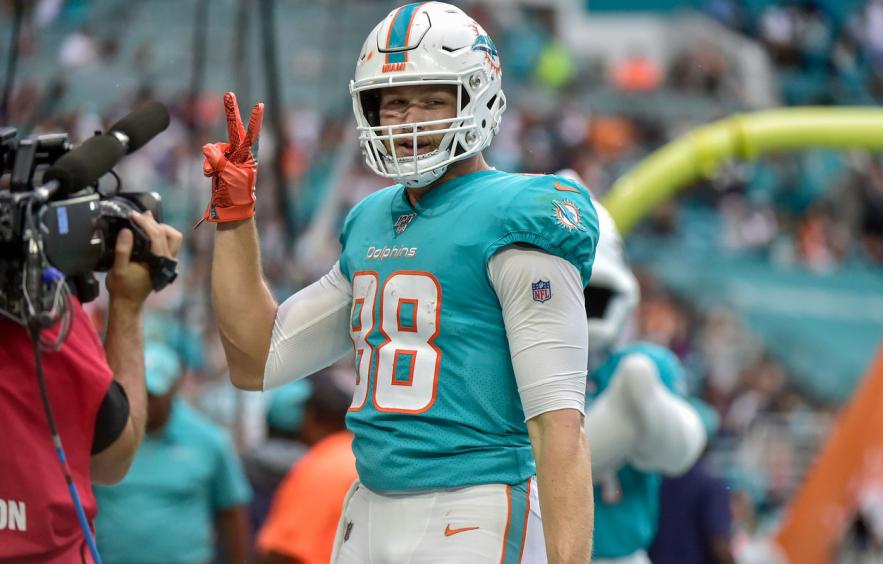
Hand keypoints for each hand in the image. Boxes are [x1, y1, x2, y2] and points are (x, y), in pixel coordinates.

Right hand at [106, 211, 182, 307]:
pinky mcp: (163, 260)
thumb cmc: (122, 287)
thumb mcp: (118, 270)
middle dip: (154, 223)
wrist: (128, 302)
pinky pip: (167, 242)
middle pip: (171, 234)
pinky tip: (145, 229)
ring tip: (142, 222)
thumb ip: (123, 250)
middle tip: (137, 217)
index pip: (157, 236)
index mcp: (159, 262)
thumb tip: (126, 230)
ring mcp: (168, 261)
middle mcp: (168, 261)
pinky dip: (158, 233)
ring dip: (160, 227)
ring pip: (173, 238)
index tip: (131, 215)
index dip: (145, 223)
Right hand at [198, 92, 263, 224]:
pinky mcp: (218, 164)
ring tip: (213, 175)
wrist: (231, 209)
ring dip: (210, 161)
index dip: (254, 120)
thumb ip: (219, 161)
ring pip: (213, 149)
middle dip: (230, 112)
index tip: (260, 105)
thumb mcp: (230, 177)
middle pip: (233, 129)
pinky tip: (210, 177)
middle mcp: (239, 153)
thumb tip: (206, 148)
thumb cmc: (237, 194)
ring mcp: (228, 158)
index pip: (252, 134)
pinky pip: (208, 158)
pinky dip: (207, 167)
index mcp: (249, 156)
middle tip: (229, 94)